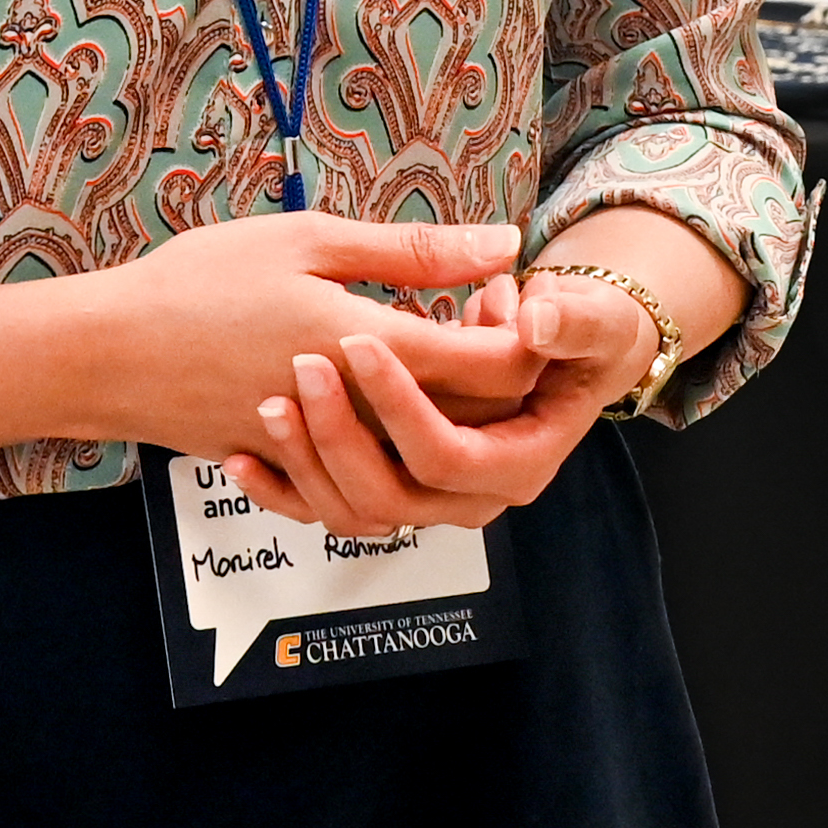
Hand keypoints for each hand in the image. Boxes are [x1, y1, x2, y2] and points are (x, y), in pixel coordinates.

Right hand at [84, 210, 527, 499]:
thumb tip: (504, 241)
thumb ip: (414, 250)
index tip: (503, 293)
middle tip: (478, 313)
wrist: (106, 355)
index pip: (498, 368)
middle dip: (498, 375)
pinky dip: (383, 448)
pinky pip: (365, 484)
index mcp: (372, 348)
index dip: (523, 333)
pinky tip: (374, 400)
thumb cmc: (198, 283)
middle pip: (475, 422)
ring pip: (426, 463)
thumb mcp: (308, 241)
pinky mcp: (294, 472)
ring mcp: (327, 455)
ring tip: (430, 348)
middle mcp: (360, 417)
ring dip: (446, 414)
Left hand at [242, 285, 627, 533]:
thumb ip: (567, 316)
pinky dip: (284, 492)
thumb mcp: (585, 315)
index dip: (401, 404)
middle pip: (394, 495)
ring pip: (356, 512)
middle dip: (342, 434)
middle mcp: (477, 494)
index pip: (449, 454)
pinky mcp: (394, 488)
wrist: (570, 354)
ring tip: (272, 403)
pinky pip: (330, 513)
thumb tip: (534, 316)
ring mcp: (432, 498)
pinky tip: (243, 456)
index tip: (360, 339)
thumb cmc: (575, 332)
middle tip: (304, 364)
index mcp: (522, 458)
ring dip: (308, 464)